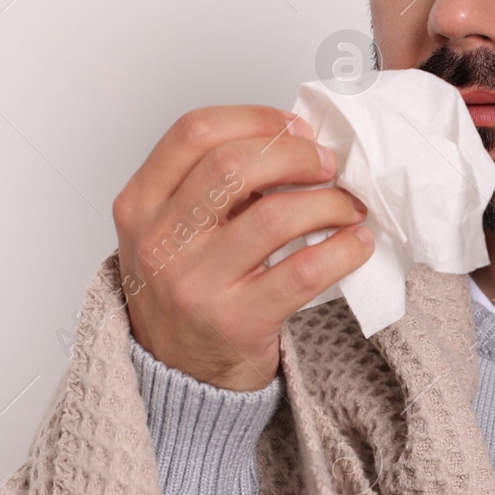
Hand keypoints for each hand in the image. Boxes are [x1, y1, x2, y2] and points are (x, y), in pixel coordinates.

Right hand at [113, 104, 373, 390]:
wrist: (178, 375)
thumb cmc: (185, 291)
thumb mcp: (172, 230)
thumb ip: (213, 185)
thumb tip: (293, 140)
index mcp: (140, 204)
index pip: (193, 132)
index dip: (255, 119)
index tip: (294, 127)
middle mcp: (160, 241)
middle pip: (234, 165)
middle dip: (296, 154)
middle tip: (328, 165)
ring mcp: (196, 284)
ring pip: (275, 216)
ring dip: (328, 202)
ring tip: (348, 207)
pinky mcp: (237, 322)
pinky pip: (303, 271)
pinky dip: (341, 250)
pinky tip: (355, 243)